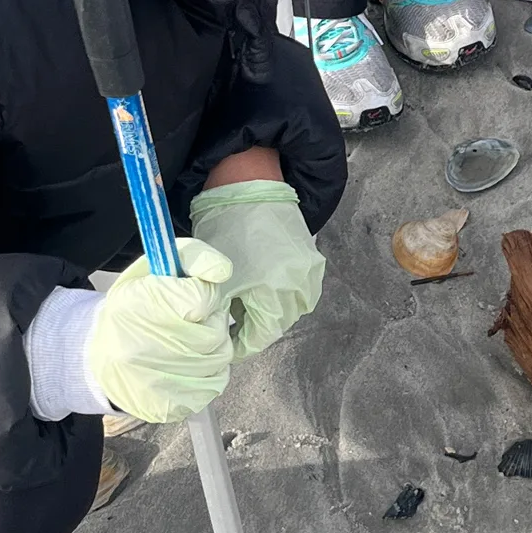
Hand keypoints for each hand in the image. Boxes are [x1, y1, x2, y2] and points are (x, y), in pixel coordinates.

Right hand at [83, 242, 235, 423]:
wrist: (100, 360)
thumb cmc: (131, 311)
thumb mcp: (151, 269)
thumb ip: (193, 257)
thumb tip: (222, 271)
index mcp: (140, 307)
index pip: (202, 298)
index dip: (203, 295)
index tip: (191, 298)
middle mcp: (148, 349)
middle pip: (216, 330)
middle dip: (211, 321)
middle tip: (190, 320)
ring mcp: (160, 383)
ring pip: (221, 356)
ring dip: (212, 346)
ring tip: (188, 341)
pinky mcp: (172, 407)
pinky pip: (215, 383)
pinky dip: (209, 372)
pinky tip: (187, 364)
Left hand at [190, 180, 324, 361]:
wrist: (248, 186)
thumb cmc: (228, 228)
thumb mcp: (219, 280)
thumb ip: (223, 315)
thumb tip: (225, 337)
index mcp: (276, 291)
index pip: (262, 336)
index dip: (242, 344)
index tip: (228, 346)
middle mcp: (300, 284)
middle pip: (279, 323)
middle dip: (256, 326)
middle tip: (234, 323)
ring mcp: (310, 270)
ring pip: (292, 307)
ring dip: (272, 310)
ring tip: (248, 302)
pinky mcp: (312, 258)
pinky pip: (301, 288)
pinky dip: (284, 293)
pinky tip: (265, 284)